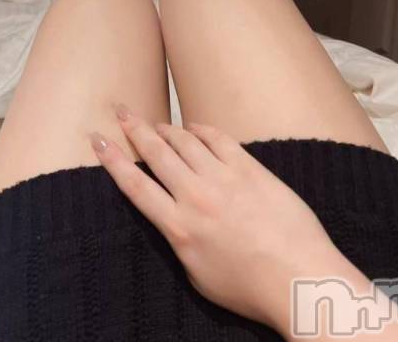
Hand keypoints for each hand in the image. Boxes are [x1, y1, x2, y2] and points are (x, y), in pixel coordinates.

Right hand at [91, 108, 337, 336]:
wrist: (299, 276)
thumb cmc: (249, 288)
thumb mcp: (198, 275)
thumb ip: (180, 241)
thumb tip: (173, 217)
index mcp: (179, 227)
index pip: (135, 186)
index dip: (113, 160)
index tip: (99, 139)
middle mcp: (196, 196)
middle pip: (157, 154)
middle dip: (135, 129)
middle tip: (122, 110)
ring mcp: (224, 178)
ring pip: (185, 142)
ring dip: (167, 129)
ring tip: (155, 121)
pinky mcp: (250, 169)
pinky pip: (220, 140)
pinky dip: (202, 130)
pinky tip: (194, 127)